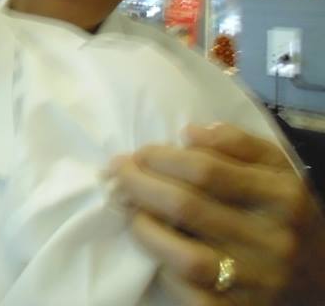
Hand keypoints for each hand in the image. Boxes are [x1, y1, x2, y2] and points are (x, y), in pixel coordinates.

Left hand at [109, 123, 324, 304]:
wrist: (319, 279)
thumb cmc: (285, 215)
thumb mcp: (278, 170)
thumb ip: (238, 144)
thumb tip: (190, 133)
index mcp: (282, 198)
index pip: (206, 170)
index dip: (162, 158)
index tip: (140, 152)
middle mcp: (274, 242)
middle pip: (187, 208)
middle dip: (140, 185)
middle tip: (118, 173)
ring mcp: (259, 283)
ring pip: (185, 257)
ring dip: (145, 229)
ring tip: (131, 210)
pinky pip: (190, 294)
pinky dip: (163, 270)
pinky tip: (155, 249)